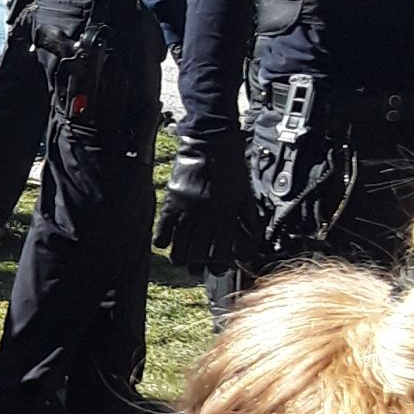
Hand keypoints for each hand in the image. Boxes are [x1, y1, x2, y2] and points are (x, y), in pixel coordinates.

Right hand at [154, 134, 257, 274]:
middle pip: (201, 253)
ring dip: (181, 259)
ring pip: (180, 245)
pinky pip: (163, 228)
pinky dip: (162, 241)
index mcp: (227, 213)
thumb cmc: (232, 169)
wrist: (211, 143)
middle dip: (202, 267)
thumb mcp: (247, 195)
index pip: (224, 250)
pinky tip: (165, 246)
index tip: (223, 268)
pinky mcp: (171, 201)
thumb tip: (251, 246)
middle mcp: (206, 215)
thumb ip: (250, 222)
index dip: (223, 264)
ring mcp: (186, 209)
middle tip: (202, 270)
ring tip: (183, 262)